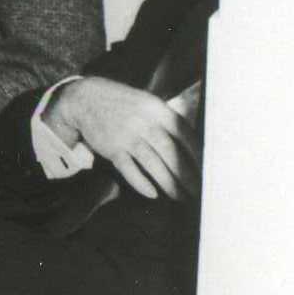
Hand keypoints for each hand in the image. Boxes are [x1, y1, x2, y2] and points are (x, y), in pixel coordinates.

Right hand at [51, 74, 193, 199]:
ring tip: (180, 197)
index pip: (185, 135)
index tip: (208, 171)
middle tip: (198, 191)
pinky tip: (152, 193)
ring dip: (168, 183)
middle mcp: (143, 122)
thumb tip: (195, 145)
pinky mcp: (111, 148)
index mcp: (157, 110)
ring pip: (152, 163)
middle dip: (186, 175)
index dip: (198, 155)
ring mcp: (126, 135)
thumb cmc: (123, 103)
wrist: (85, 98)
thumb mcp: (148, 103)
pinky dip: (140, 183)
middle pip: (170, 152)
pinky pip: (128, 169)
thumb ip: (168, 120)